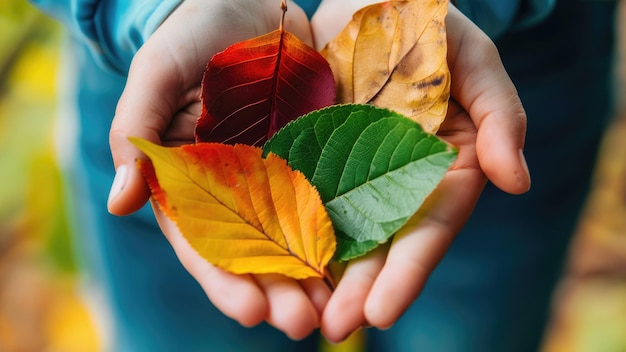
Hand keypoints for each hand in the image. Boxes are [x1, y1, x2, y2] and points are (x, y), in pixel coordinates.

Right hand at [107, 0, 329, 338]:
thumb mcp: (159, 73)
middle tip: (302, 323)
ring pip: (294, 237)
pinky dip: (341, 234)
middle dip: (276, 290)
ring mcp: (278, 173)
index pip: (202, 242)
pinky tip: (358, 264)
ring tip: (333, 311)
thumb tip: (118, 202)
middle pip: (253, 252)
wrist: (251, 2)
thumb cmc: (194, 32)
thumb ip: (135, 131)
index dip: (223, 279)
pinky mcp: (316, 155)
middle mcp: (235, 186)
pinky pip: (329, 199)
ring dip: (312, 277)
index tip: (250, 309)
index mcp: (191, 178)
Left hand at [312, 2, 529, 341]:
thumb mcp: (474, 61)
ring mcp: (350, 172)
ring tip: (297, 315)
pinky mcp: (309, 156)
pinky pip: (295, 196)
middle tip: (332, 327)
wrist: (370, 1)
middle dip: (357, 288)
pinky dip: (283, 231)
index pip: (427, 229)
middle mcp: (395, 182)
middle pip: (377, 245)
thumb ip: (501, 117)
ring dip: (317, 275)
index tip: (381, 311)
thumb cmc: (430, 27)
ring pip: (335, 232)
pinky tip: (268, 263)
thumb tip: (516, 182)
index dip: (407, 272)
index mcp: (440, 171)